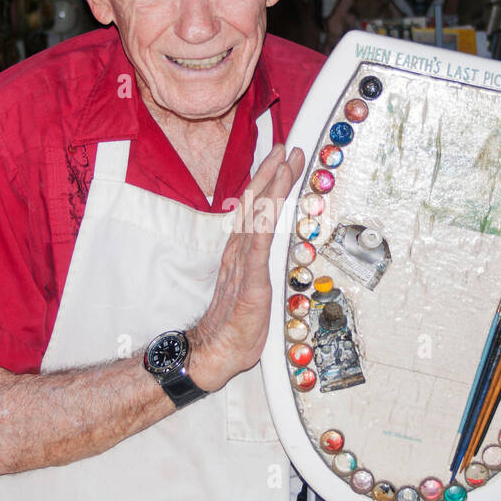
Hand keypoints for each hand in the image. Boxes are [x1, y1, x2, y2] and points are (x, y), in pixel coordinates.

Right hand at [190, 144, 305, 391]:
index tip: (283, 160)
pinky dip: (265, 223)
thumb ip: (260, 267)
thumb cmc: (235, 326)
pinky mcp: (250, 282)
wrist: (215, 352)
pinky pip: (257, 248)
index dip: (270, 183)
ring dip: (272, 188)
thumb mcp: (254, 290)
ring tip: (284, 163)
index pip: (256, 210)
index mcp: (241, 253)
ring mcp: (243, 265)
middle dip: (271, 173)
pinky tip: (272, 204)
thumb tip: (273, 251)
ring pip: (257, 218)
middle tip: (285, 148)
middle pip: (255, 204)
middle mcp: (240, 252)